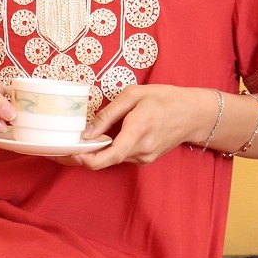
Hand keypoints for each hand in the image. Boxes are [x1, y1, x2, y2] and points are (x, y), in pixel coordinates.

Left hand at [60, 84, 210, 169]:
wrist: (194, 114)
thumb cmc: (164, 99)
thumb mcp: (134, 96)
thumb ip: (108, 114)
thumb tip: (86, 132)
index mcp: (138, 132)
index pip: (107, 156)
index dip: (85, 159)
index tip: (70, 152)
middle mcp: (141, 151)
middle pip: (105, 161)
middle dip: (83, 156)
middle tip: (63, 148)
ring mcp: (144, 158)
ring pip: (112, 159)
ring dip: (96, 153)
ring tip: (79, 141)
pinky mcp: (145, 159)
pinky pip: (121, 157)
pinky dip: (109, 150)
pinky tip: (101, 140)